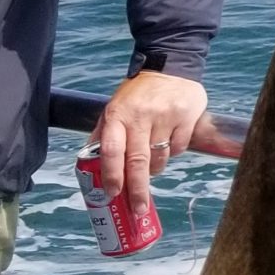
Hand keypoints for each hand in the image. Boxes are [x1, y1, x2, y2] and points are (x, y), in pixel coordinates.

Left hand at [88, 72, 208, 214]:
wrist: (171, 65)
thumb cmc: (137, 93)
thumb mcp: (114, 108)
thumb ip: (103, 134)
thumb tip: (87, 162)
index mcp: (118, 115)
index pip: (112, 150)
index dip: (112, 175)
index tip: (113, 194)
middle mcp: (141, 115)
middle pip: (138, 161)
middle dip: (137, 189)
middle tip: (138, 209)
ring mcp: (166, 116)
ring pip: (160, 158)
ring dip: (155, 168)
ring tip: (152, 164)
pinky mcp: (187, 116)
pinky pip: (179, 148)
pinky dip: (173, 152)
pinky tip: (169, 141)